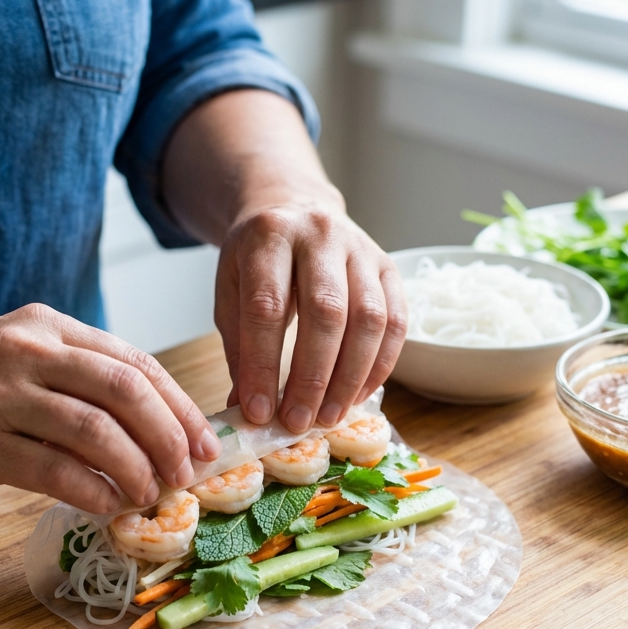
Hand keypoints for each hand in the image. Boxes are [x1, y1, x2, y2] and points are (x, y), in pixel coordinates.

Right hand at [0, 305, 219, 512]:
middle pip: (125, 389)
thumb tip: (160, 430)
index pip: (134, 361)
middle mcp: (26, 351)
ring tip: (151, 495)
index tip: (205, 441)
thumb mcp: (20, 360)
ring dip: (136, 469)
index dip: (179, 405)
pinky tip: (110, 507)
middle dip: (169, 436)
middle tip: (187, 473)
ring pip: (96, 431)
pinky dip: (94, 491)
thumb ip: (81, 382)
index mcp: (47, 326)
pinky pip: (54, 470)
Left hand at [161, 88, 405, 431]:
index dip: (264, 365)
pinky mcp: (388, 265)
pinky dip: (380, 365)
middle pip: (325, 313)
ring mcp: (360, 248)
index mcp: (268, 236)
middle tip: (299, 421)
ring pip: (368, 319)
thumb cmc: (258, 260)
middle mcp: (319, 235)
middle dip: (312, 377)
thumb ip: (239, 349)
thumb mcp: (231, 293)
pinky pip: (396, 321)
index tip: (259, 412)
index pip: (267, 308)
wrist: (293, 207)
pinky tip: (360, 394)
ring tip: (329, 417)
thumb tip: (250, 411)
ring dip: (350, 377)